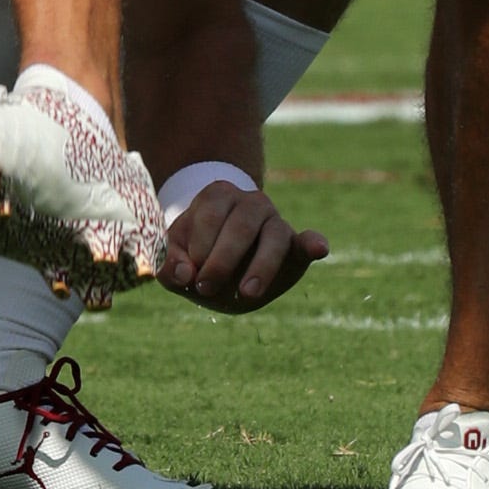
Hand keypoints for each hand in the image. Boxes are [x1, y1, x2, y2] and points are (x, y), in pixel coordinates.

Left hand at [162, 180, 326, 312]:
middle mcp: (250, 202)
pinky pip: (307, 241)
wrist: (220, 268)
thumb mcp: (176, 260)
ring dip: (261, 266)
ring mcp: (275, 221)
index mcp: (218, 196)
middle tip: (206, 288)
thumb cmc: (196, 258)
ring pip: (274, 236)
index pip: (209, 214)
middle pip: (241, 225)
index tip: (190, 275)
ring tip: (247, 292)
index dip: (198, 246)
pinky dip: (313, 243)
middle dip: (222, 260)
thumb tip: (183, 273)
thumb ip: (169, 265)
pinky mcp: (294, 246)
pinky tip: (319, 248)